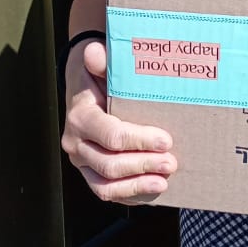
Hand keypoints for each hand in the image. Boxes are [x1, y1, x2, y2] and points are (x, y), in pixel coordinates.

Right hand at [61, 38, 176, 202]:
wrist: (86, 88)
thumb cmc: (100, 75)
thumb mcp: (101, 64)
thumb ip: (102, 61)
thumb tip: (95, 52)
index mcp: (80, 117)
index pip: (111, 136)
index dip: (140, 141)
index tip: (166, 140)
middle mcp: (75, 143)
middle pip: (110, 164)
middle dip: (144, 165)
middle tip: (172, 162)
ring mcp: (82, 162)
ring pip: (105, 185)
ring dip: (137, 185)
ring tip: (164, 180)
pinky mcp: (90, 174)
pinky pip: (107, 192)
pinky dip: (130, 194)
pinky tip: (153, 190)